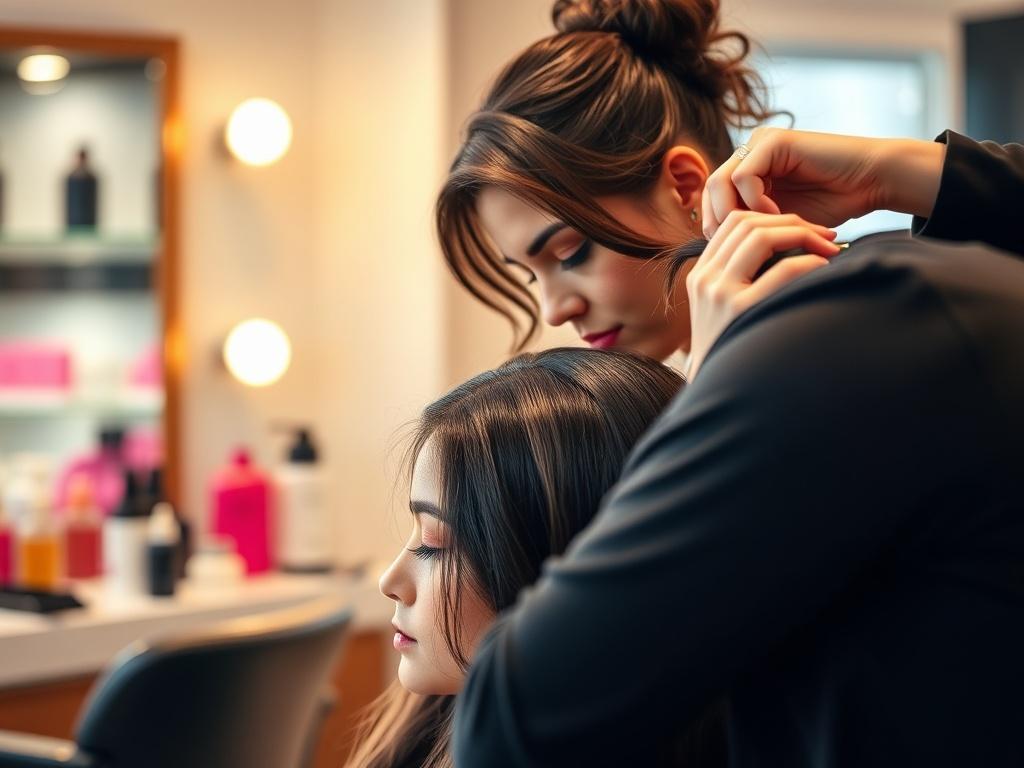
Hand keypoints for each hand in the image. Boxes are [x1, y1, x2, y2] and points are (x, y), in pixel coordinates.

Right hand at [685, 211, 839, 379]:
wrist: (717, 393)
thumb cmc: (733, 351)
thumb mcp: (723, 309)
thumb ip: (740, 279)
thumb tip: (786, 248)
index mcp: (700, 275)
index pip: (733, 222)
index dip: (773, 216)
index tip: (803, 229)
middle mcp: (705, 279)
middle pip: (749, 223)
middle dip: (793, 222)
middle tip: (826, 236)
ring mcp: (720, 294)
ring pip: (763, 237)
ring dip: (804, 235)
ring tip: (830, 248)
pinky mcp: (741, 310)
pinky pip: (784, 270)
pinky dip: (811, 262)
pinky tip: (826, 269)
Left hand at [702, 127, 944, 237]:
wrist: (871, 183)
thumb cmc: (832, 206)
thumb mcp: (780, 223)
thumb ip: (751, 227)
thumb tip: (715, 252)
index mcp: (748, 170)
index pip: (712, 198)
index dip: (716, 226)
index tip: (735, 252)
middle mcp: (749, 153)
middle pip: (710, 190)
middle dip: (720, 222)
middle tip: (741, 246)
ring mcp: (759, 143)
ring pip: (720, 183)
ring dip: (738, 214)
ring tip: (760, 233)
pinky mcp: (773, 141)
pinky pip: (745, 177)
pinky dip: (756, 202)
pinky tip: (777, 216)